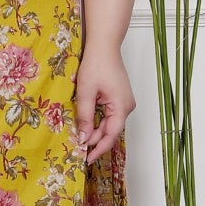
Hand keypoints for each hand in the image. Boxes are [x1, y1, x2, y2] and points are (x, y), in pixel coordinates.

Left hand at [75, 46, 135, 164]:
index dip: (98, 149)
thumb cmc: (96, 65)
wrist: (104, 46)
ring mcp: (124, 102)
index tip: (86, 159)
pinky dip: (98, 120)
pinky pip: (109, 115)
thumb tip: (83, 139)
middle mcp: (127, 107)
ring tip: (79, 137)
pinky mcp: (119, 98)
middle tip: (77, 148)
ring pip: (109, 123)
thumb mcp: (85, 92)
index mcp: (122, 107)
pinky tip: (86, 124)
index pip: (110, 135)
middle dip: (94, 140)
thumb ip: (85, 117)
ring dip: (95, 130)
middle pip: (110, 130)